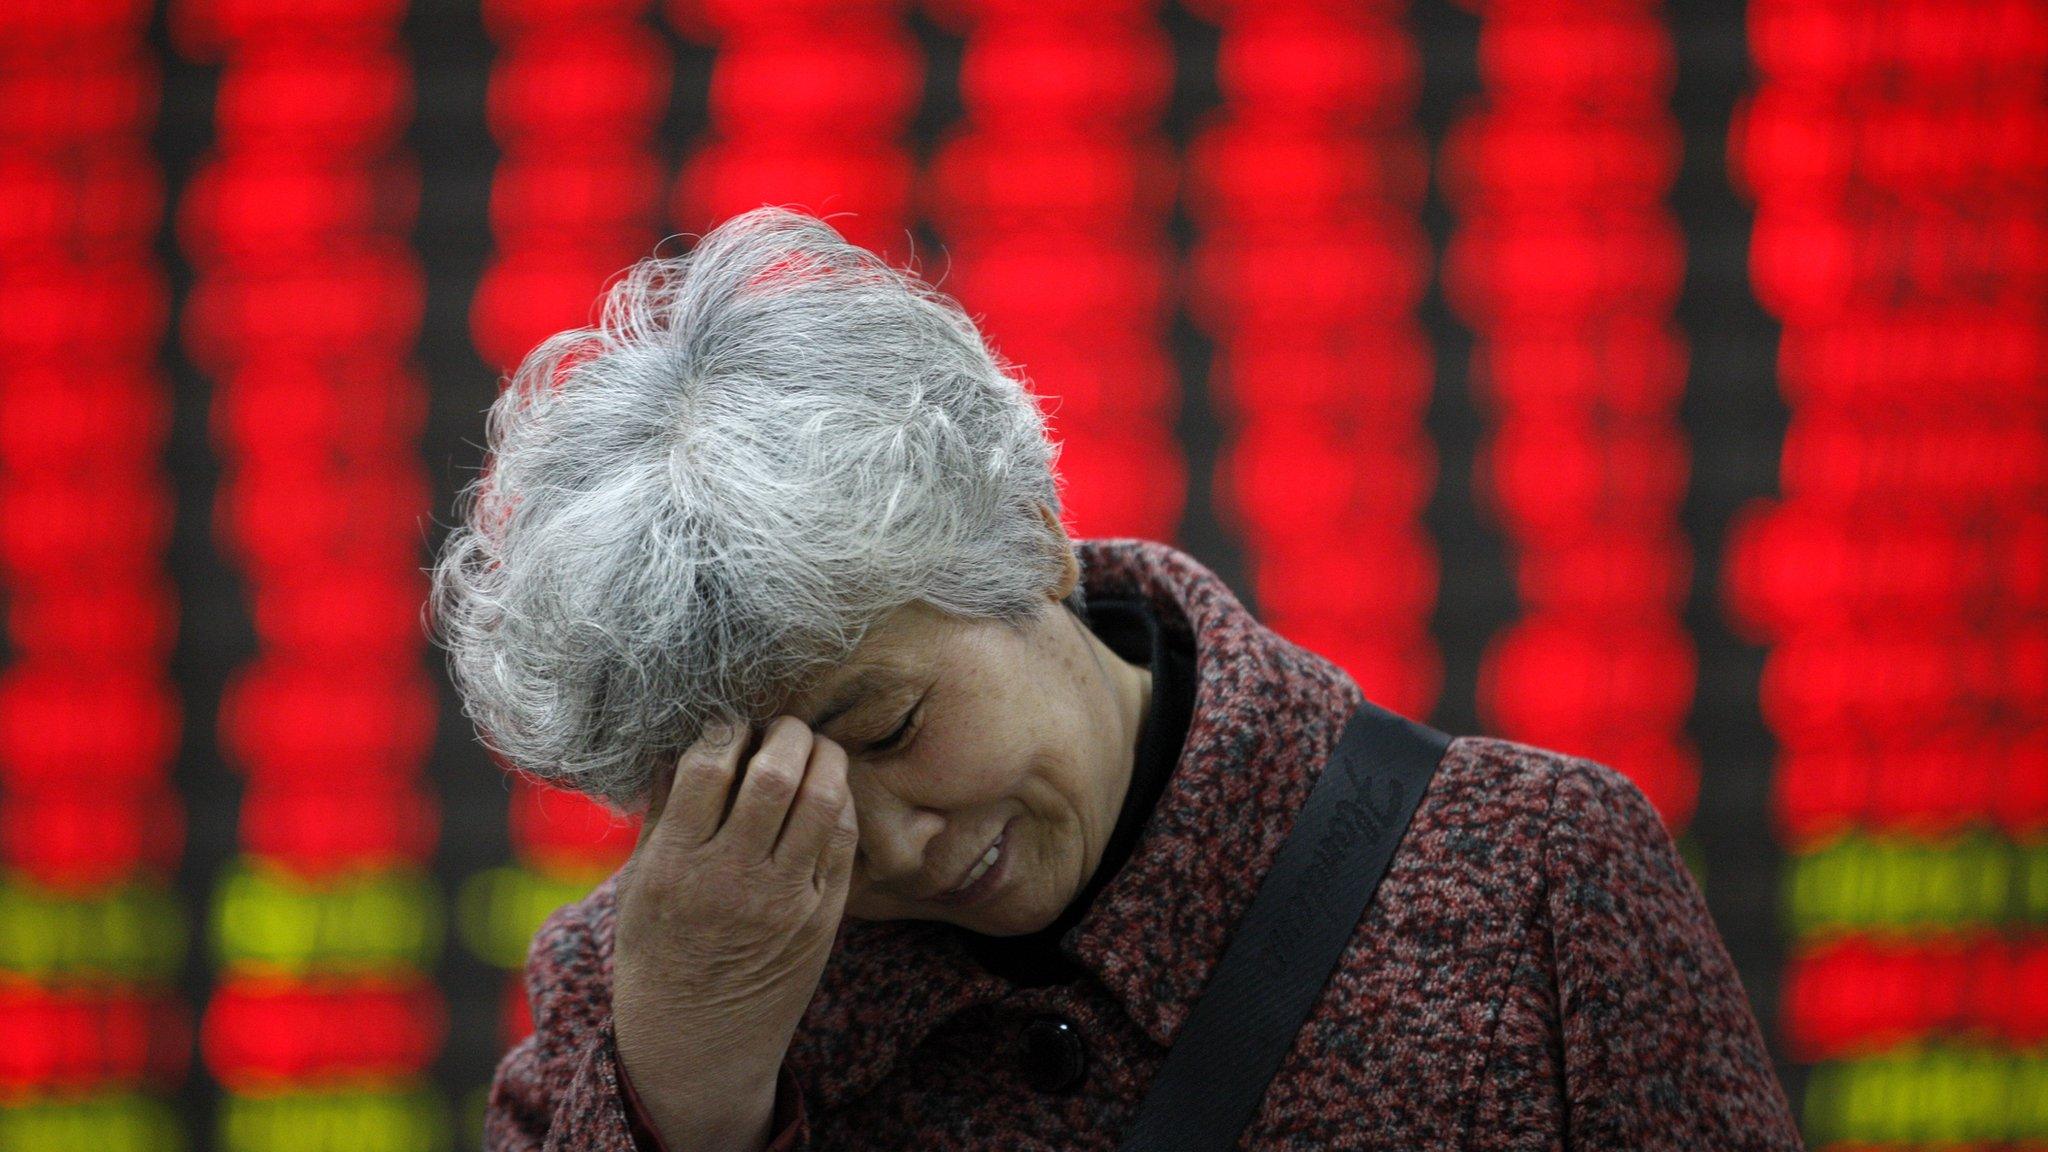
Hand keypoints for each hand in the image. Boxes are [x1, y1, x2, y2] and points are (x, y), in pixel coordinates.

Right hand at [612, 715, 859, 1151]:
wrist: (697, 1045)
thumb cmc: (659, 955)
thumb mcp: (640, 885)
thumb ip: (663, 815)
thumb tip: (684, 742)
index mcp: (675, 865)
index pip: (707, 769)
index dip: (725, 729)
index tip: (731, 722)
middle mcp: (731, 880)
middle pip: (775, 775)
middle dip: (786, 733)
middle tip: (785, 725)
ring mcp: (783, 901)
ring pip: (821, 802)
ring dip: (824, 758)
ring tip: (815, 748)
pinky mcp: (822, 920)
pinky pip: (843, 842)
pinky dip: (841, 804)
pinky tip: (830, 792)